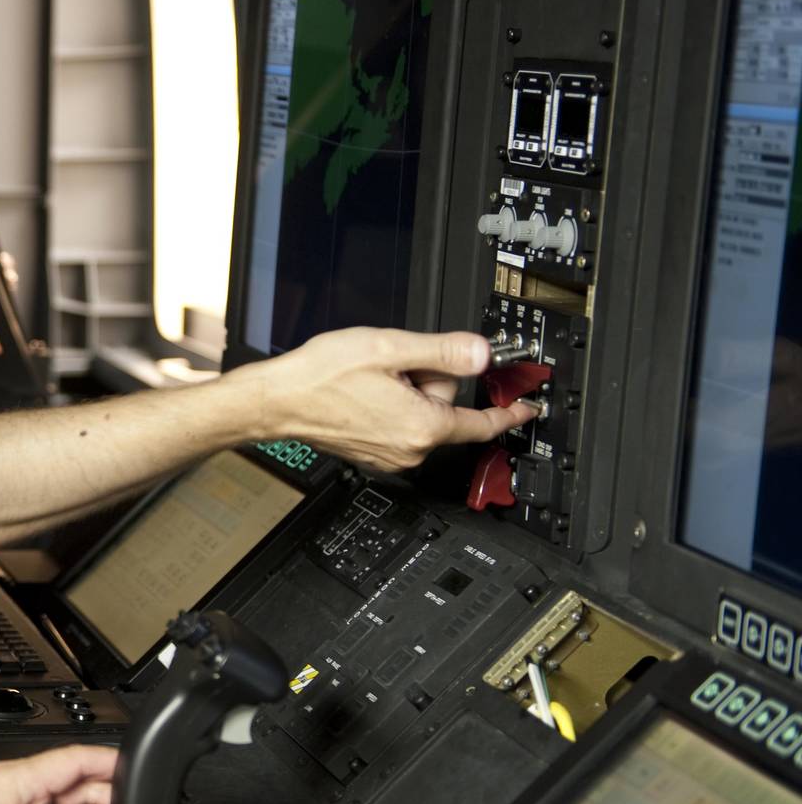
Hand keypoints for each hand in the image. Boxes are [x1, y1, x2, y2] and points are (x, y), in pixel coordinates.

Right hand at [233, 327, 534, 472]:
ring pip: (420, 416)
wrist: (275, 401)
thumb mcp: (389, 347)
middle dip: (429, 381)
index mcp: (423, 426)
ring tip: (368, 379)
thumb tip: (482, 353)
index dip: (510, 411)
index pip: (483, 422)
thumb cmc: (319, 378)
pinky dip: (389, 405)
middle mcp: (410, 449)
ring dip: (406, 392)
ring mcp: (390, 455)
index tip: (528, 407)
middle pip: (445, 409)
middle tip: (394, 364)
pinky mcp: (372, 454)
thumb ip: (444, 350)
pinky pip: (398, 425)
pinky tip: (361, 392)